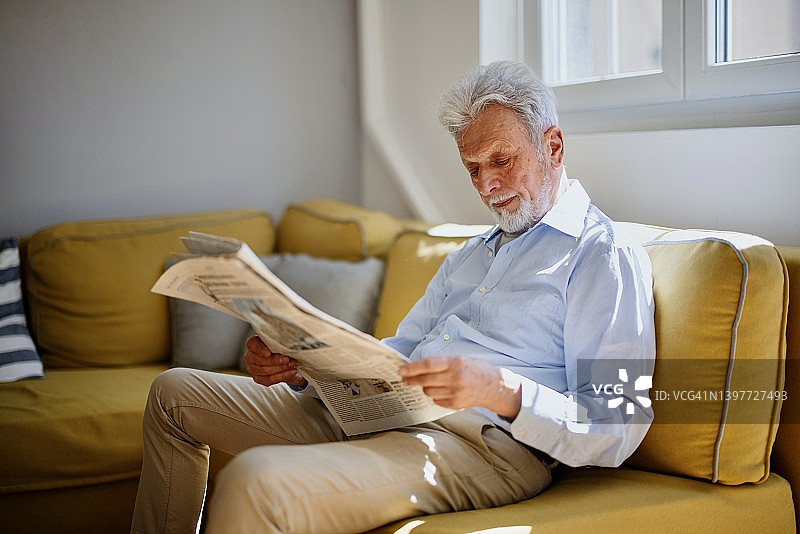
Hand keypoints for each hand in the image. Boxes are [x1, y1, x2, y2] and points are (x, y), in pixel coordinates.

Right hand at [243, 336, 307, 388]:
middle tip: (287, 359)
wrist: (289, 360)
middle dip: (275, 360)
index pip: (252, 344)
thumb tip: (291, 340)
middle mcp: (250, 356)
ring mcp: (253, 368)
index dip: (260, 349)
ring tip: (292, 365)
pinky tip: (291, 372)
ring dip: (280, 368)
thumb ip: (282, 340)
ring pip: (264, 371)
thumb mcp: (283, 341)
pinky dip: (282, 376)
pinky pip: (268, 380)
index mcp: (254, 343)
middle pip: (259, 360)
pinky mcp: (259, 379)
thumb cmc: (283, 347)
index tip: (269, 353)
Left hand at [398, 356, 521, 419]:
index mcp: (456, 363)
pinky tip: (442, 391)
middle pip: (425, 380)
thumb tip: (418, 367)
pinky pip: (436, 400)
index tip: (401, 370)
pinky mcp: (456, 404)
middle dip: (411, 379)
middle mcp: (455, 378)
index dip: (412, 368)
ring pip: (429, 391)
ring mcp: (455, 393)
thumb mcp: (461, 359)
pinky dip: (435, 396)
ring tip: (429, 383)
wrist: (495, 387)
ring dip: (425, 387)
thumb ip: (442, 363)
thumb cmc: (476, 370)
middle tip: (404, 378)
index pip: (428, 365)